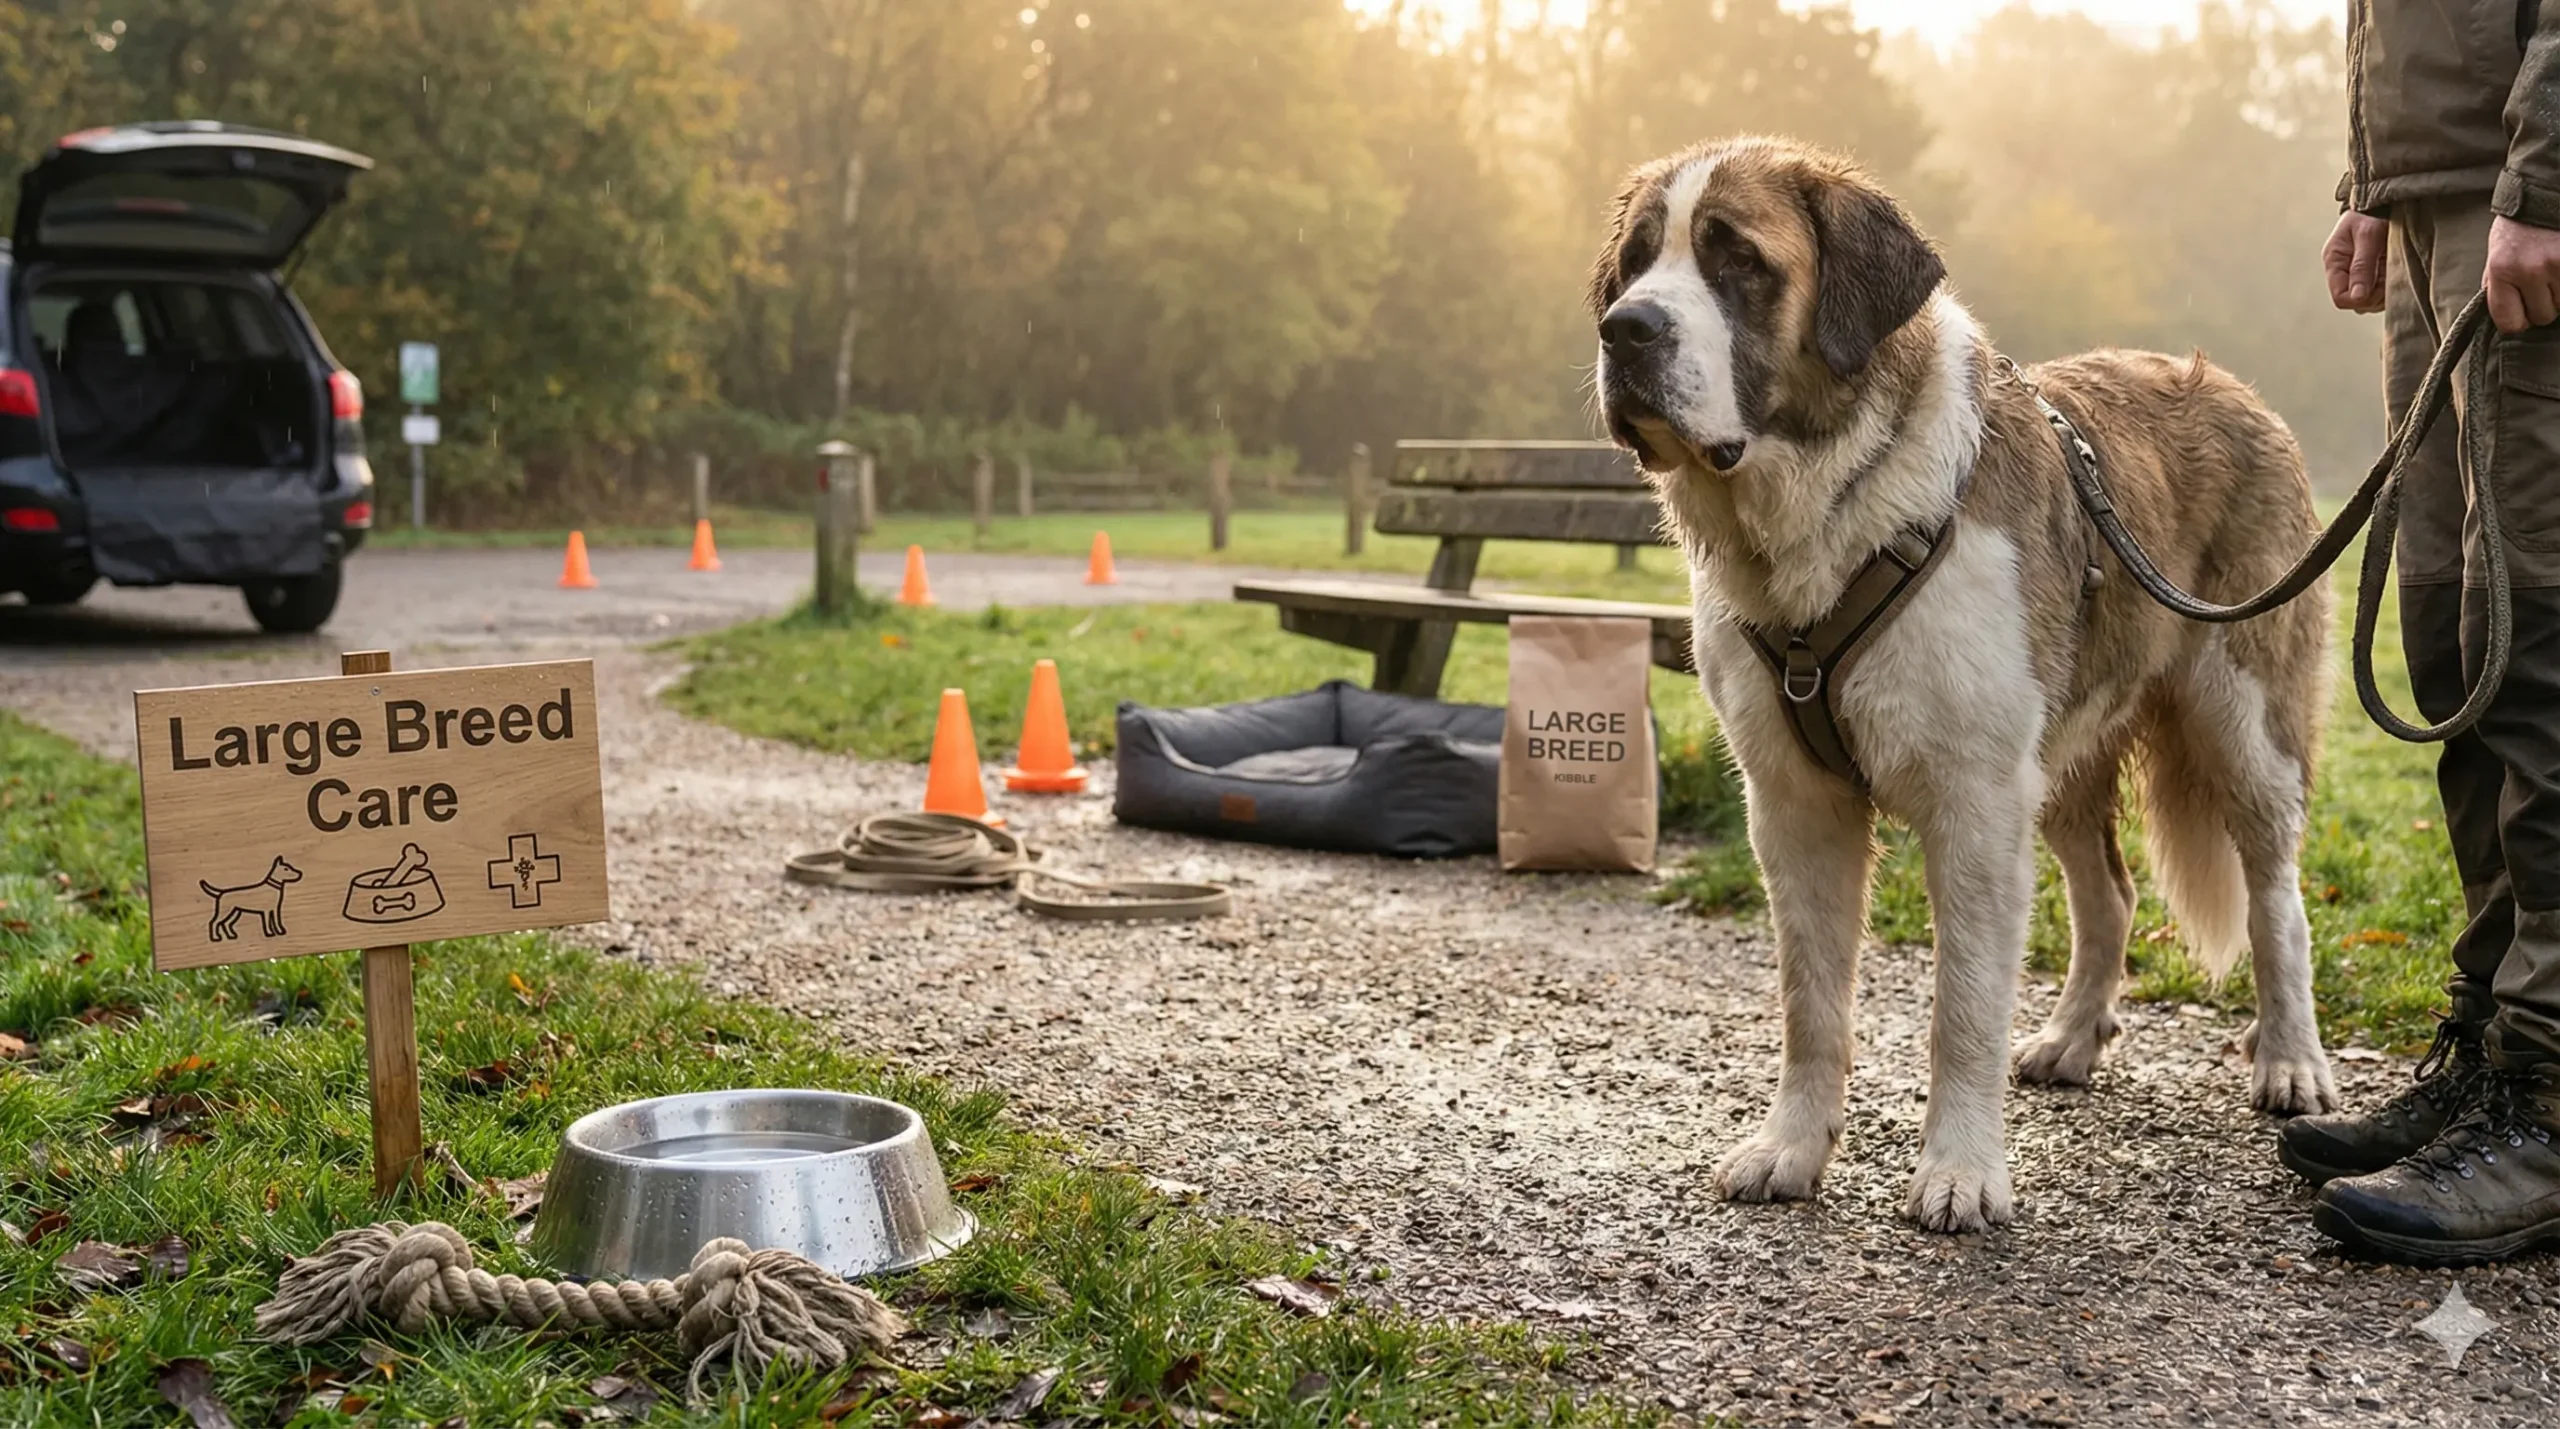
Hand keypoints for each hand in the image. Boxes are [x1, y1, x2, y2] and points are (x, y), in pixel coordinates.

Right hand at [2323, 211, 2387, 313]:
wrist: (2384, 203)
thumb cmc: (2372, 214)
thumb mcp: (2367, 236)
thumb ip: (2362, 266)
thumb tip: (2357, 298)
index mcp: (2334, 262)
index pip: (2341, 298)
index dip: (2361, 297)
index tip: (2378, 284)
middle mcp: (2343, 273)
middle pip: (2357, 303)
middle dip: (2376, 294)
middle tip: (2390, 272)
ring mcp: (2357, 275)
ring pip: (2370, 301)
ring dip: (2384, 290)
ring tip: (2393, 268)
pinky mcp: (2371, 276)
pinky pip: (2379, 294)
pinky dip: (2389, 286)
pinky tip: (2394, 269)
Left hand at [2486, 215, 2559, 332]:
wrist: (2546, 194)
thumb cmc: (2519, 227)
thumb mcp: (2497, 255)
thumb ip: (2497, 286)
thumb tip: (2502, 318)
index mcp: (2503, 269)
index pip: (2510, 323)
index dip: (2517, 321)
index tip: (2521, 311)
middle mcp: (2531, 269)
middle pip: (2542, 316)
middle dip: (2542, 304)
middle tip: (2542, 282)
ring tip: (2554, 270)